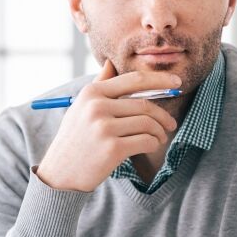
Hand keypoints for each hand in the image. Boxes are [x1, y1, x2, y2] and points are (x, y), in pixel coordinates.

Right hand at [35, 60, 179, 191]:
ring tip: (159, 138)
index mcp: (92, 92)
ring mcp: (104, 127)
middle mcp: (97, 106)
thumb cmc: (75, 139)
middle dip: (162, 115)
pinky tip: (150, 146)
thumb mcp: (80, 107)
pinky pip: (145, 141)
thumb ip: (99, 85)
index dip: (160, 79)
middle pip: (145, 104)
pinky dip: (153, 144)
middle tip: (170, 124)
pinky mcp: (112, 148)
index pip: (134, 80)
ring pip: (148, 123)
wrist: (60, 173)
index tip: (177, 83)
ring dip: (159, 132)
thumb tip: (110, 62)